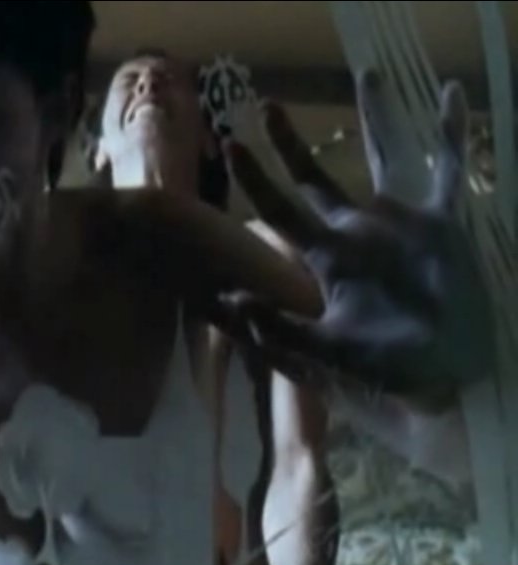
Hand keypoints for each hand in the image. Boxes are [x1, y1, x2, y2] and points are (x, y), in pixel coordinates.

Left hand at [221, 71, 493, 411]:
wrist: (448, 373)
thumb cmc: (387, 366)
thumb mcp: (329, 352)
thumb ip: (282, 330)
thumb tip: (232, 302)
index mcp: (327, 258)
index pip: (280, 211)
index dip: (256, 179)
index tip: (230, 146)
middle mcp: (357, 233)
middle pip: (314, 179)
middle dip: (289, 145)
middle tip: (264, 107)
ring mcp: (399, 224)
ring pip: (382, 159)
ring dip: (374, 119)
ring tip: (367, 74)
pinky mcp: (441, 224)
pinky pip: (447, 170)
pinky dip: (451, 134)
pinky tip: (447, 94)